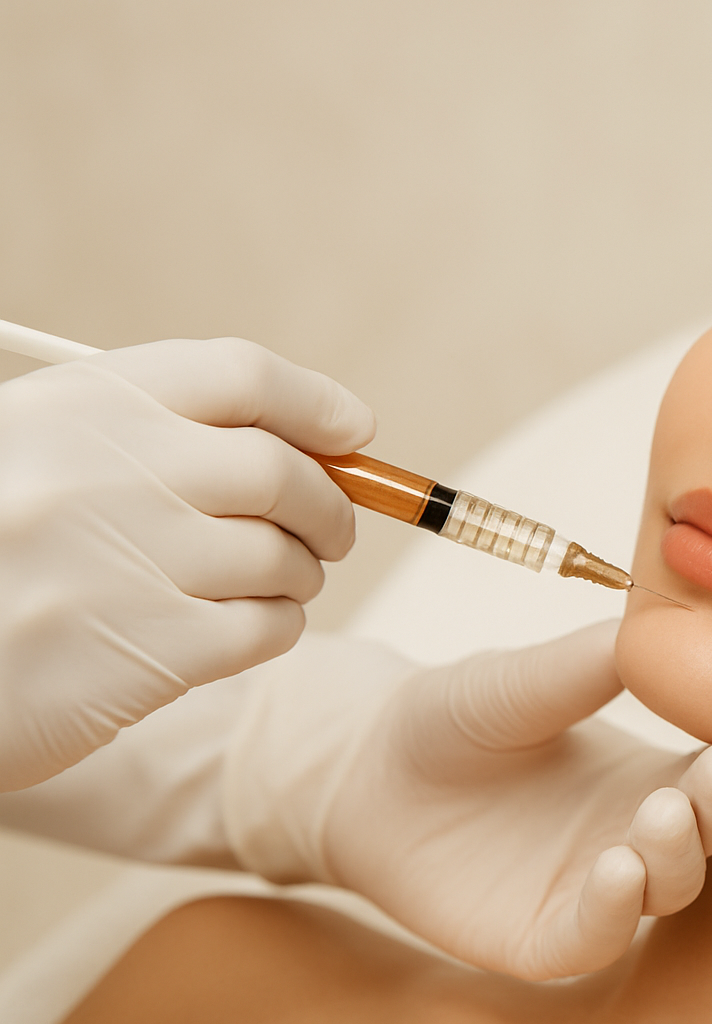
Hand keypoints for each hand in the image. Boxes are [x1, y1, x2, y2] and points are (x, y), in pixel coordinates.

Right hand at [0, 338, 371, 790]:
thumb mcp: (37, 454)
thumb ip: (151, 437)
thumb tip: (313, 444)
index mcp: (82, 406)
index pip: (240, 376)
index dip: (316, 403)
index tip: (356, 433)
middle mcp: (109, 472)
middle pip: (282, 470)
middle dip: (331, 502)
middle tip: (330, 528)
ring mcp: (129, 561)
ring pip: (284, 555)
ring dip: (301, 572)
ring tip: (277, 583)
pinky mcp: (146, 650)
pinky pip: (267, 628)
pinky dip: (277, 626)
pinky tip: (245, 628)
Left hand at [222, 621, 711, 979]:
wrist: (365, 770)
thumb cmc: (453, 716)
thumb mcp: (524, 679)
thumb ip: (594, 659)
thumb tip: (667, 620)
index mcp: (645, 770)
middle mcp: (631, 832)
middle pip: (706, 835)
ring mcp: (591, 888)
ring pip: (664, 890)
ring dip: (675, 858)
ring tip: (661, 816)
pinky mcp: (540, 935)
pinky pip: (594, 938)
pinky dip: (616, 913)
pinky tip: (617, 872)